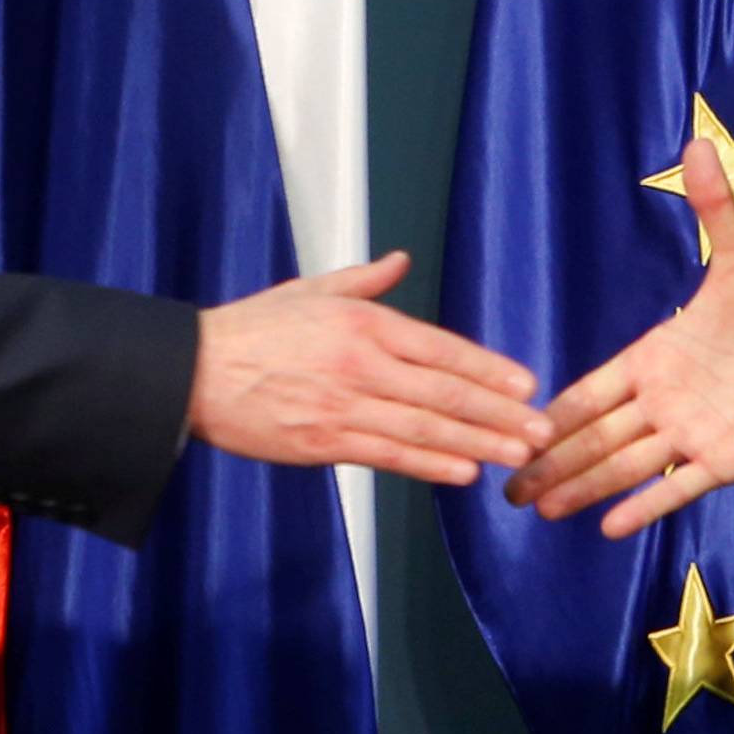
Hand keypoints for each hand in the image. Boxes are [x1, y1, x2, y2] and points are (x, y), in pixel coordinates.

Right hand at [190, 251, 551, 483]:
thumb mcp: (310, 291)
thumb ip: (364, 281)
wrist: (192, 372)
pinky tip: (464, 471)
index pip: (441, 347)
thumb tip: (399, 261)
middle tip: (541, 430)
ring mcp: (344, 406)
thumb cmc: (252, 330)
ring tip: (517, 455)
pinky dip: (429, 464)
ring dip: (477, 443)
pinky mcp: (324, 443)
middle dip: (499, 413)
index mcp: (362, 322)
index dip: (488, 368)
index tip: (526, 384)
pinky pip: (388, 455)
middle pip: (445, 391)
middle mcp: (361, 363)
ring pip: (425, 427)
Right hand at [505, 138, 733, 535]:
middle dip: (549, 460)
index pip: (592, 389)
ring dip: (582, 488)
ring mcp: (692, 434)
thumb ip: (714, 206)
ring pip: (623, 467)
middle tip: (504, 486)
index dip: (556, 410)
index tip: (514, 422)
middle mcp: (664, 400)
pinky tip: (607, 527)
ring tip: (539, 509)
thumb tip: (698, 144)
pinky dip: (644, 507)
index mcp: (656, 355)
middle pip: (595, 437)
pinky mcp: (725, 461)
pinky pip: (677, 488)